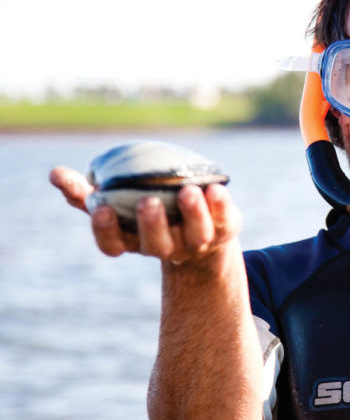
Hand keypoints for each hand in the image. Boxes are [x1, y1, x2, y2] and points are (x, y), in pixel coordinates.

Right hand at [50, 166, 240, 263]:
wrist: (203, 227)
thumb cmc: (148, 210)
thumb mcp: (117, 200)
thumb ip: (86, 191)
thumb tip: (54, 173)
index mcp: (134, 240)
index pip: (114, 244)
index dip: (106, 231)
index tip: (101, 208)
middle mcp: (166, 246)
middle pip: (157, 243)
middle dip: (152, 224)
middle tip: (147, 202)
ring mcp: (197, 242)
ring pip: (195, 233)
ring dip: (192, 213)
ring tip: (188, 191)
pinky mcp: (225, 230)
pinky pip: (224, 219)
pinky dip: (220, 205)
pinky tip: (216, 188)